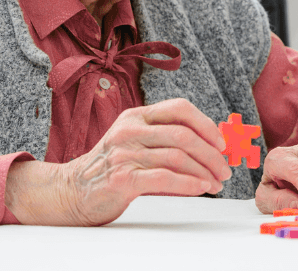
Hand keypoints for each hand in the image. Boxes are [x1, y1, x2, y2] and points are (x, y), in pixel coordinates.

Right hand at [6, 98, 231, 225]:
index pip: (180, 108)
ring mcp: (125, 153)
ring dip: (204, 171)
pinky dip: (189, 183)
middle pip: (184, 135)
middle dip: (212, 154)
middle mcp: (130, 129)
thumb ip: (165, 139)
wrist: (72, 190)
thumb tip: (212, 147)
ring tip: (216, 183)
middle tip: (225, 169)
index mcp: (137, 115)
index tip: (222, 143)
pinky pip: (164, 177)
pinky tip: (201, 187)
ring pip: (178, 157)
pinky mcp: (122, 178)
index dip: (206, 124)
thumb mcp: (136, 142)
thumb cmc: (112, 167)